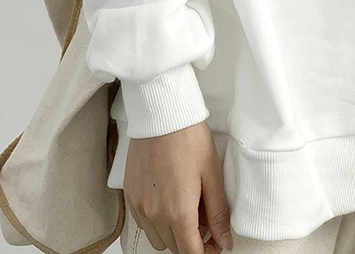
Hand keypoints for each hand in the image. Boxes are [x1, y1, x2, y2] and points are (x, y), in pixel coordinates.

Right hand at [124, 121, 233, 253]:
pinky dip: (156, 220)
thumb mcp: (212, 175)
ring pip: (157, 238)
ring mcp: (139, 205)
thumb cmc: (188, 138)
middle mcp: (155, 214)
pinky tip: (168, 198)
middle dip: (191, 240)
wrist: (162, 114)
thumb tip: (224, 240)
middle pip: (174, 248)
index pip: (190, 253)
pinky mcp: (130, 194)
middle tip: (204, 218)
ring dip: (172, 232)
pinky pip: (143, 222)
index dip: (206, 252)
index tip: (215, 243)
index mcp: (178, 212)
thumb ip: (218, 213)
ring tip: (185, 206)